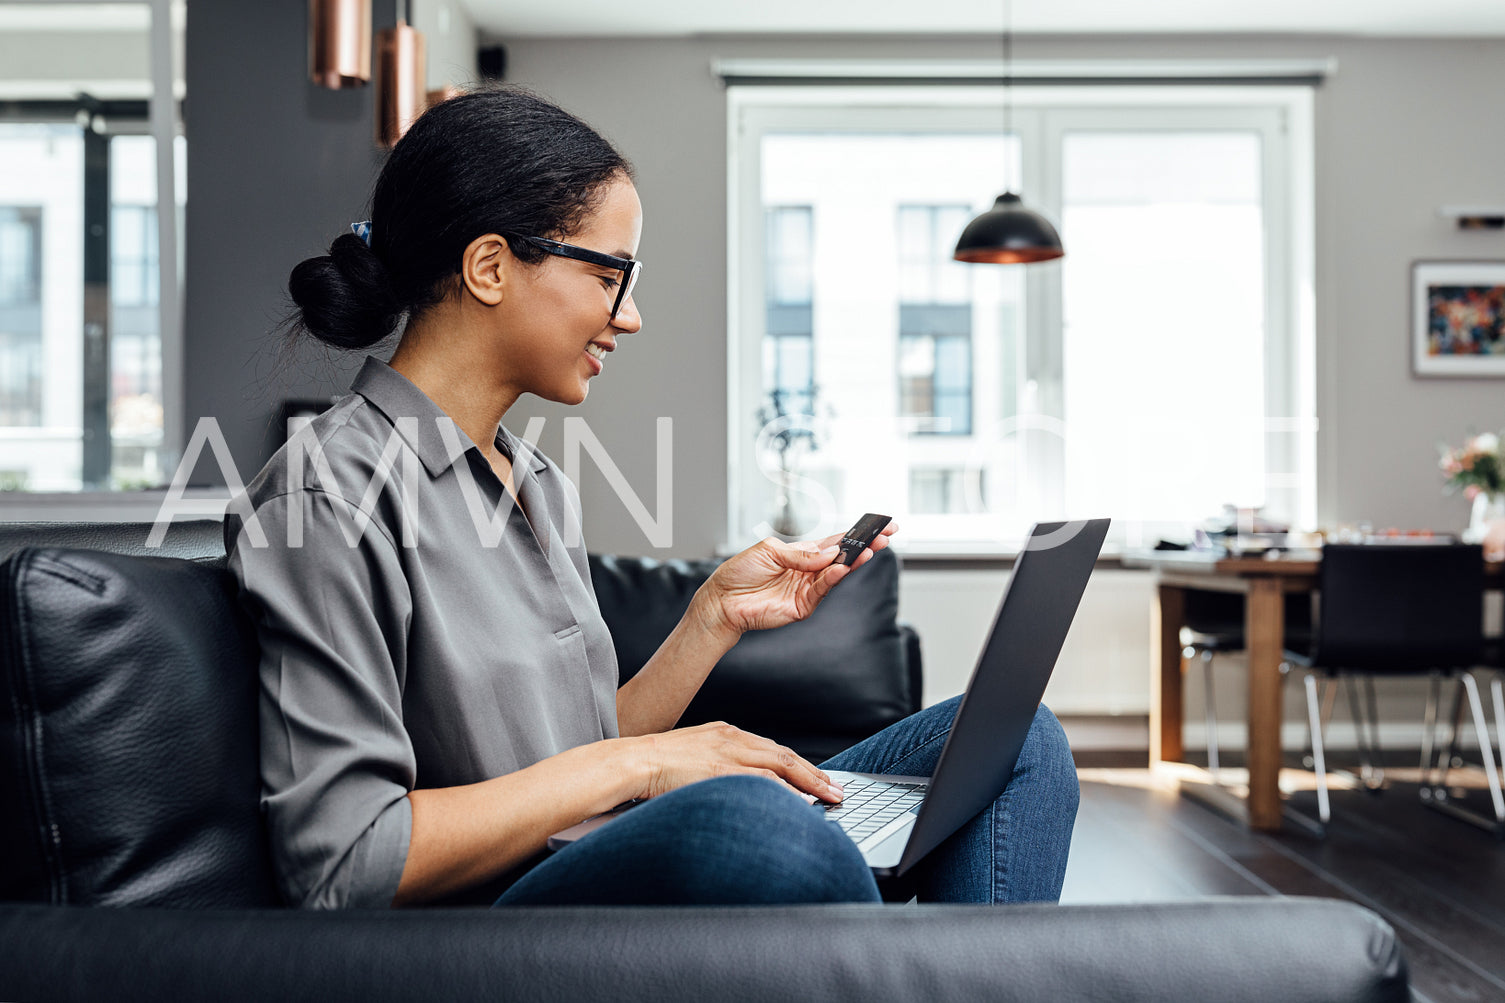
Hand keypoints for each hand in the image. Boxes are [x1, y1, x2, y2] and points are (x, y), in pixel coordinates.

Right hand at [632, 722, 845, 803]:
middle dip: (814, 774)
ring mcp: (728, 753)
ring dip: (809, 783)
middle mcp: (732, 738)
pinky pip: (762, 780)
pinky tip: (801, 802)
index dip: (799, 766)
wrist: (633, 760)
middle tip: (836, 790)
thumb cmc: (655, 763)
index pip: (772, 750)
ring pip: (780, 765)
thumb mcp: (693, 756)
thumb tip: (734, 783)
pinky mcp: (721, 769)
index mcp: (726, 733)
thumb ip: (716, 764)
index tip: (817, 780)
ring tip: (829, 798)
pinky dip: (786, 791)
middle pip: (784, 756)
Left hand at [693, 521, 897, 636]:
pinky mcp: (803, 606)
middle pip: (843, 558)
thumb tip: (831, 552)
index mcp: (802, 553)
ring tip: (868, 551)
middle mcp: (809, 570)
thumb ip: (801, 553)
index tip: (877, 526)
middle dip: (865, 547)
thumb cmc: (740, 572)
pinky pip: (822, 590)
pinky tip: (842, 568)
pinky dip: (833, 579)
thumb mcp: (769, 551)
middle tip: (886, 537)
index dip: (855, 535)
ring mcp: (807, 589)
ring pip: (837, 574)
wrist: (722, 600)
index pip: (835, 542)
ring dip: (854, 562)